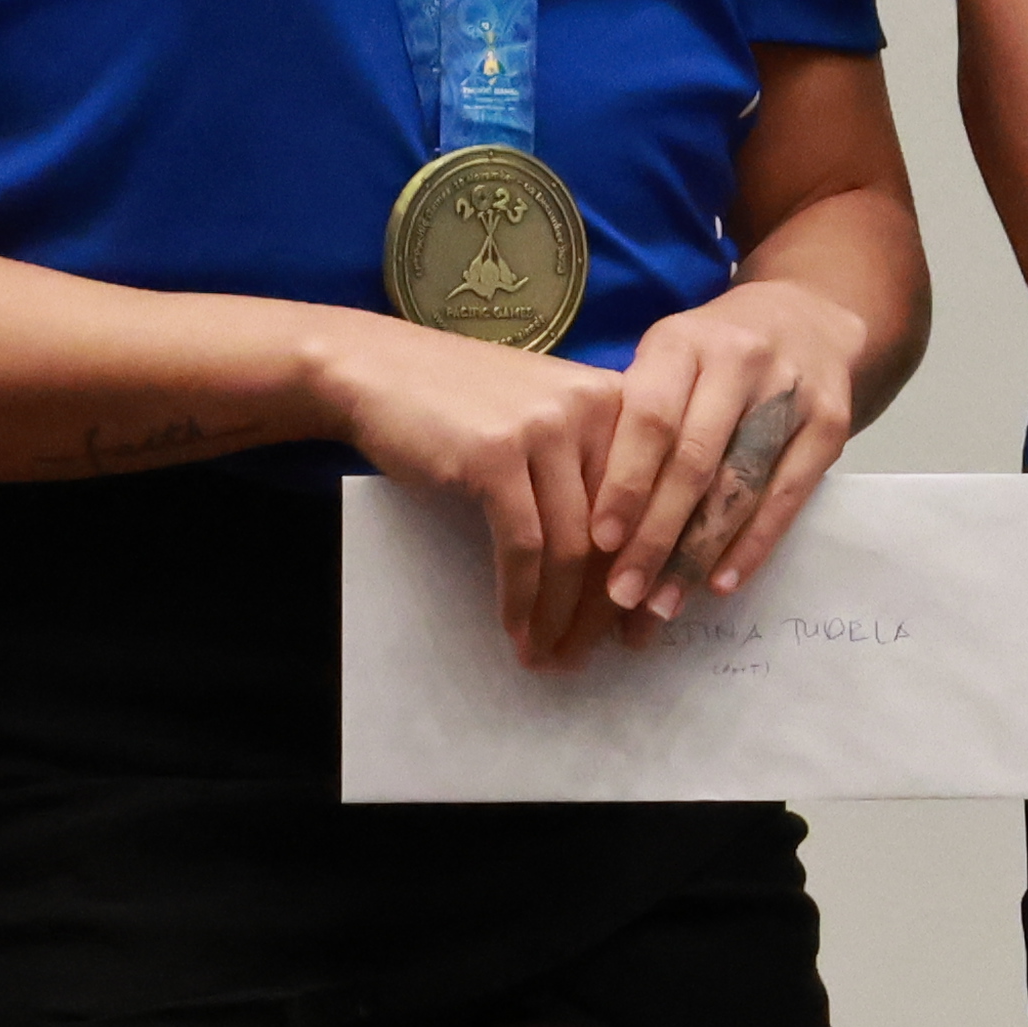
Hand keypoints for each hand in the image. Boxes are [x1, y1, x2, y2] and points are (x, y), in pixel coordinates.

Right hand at [314, 313, 634, 664]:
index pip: (651, 502)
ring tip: (548, 656)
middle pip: (618, 530)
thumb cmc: (461, 405)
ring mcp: (546, 427)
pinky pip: (523, 547)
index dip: (645, 574)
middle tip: (586, 656)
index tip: (631, 626)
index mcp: (619, 399)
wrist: (377, 370)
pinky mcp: (497, 454)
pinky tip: (516, 629)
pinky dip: (521, 598)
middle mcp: (595, 407)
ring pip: (573, 547)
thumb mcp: (544, 423)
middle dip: (602, 608)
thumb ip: (588, 474)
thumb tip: (620, 570)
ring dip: (560, 615)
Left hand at [594, 280, 866, 621]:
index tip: (598, 542)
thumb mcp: (665, 362)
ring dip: (698, 554)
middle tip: (623, 595)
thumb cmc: (712, 355)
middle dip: (655, 536)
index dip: (625, 483)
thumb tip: (591, 525)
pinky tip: (721, 583)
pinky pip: (788, 496)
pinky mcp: (832, 422)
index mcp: (682, 341)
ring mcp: (791, 390)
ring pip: (740, 486)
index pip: (649, 418)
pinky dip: (753, 545)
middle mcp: (739, 359)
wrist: (809, 317)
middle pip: (694, 461)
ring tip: (663, 605)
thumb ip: (631, 422)